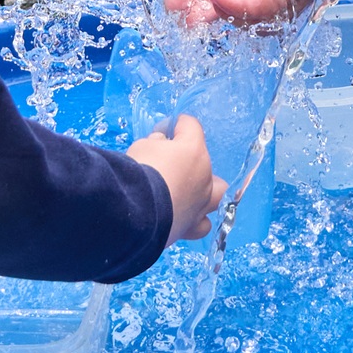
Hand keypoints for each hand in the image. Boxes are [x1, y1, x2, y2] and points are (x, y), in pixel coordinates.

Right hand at [125, 114, 224, 241]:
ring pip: (217, 195)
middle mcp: (204, 177)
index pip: (190, 126)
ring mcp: (201, 204)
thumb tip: (160, 147)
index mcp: (194, 150)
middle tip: (174, 164)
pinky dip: (194, 219)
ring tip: (186, 193)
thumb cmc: (140, 172)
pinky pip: (201, 224)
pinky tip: (181, 218)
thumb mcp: (142, 146)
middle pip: (206, 161)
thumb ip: (155, 145)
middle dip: (192, 159)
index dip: (175, 125)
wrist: (135, 213)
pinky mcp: (191, 228)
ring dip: (202, 191)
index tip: (160, 131)